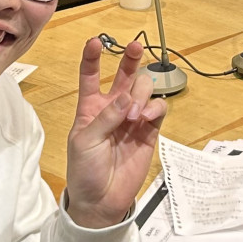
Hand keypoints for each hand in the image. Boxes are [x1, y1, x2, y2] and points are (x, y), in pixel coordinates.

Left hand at [64, 37, 164, 227]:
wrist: (101, 200)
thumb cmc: (85, 170)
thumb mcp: (85, 141)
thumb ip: (106, 117)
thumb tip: (128, 98)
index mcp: (90, 108)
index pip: (90, 76)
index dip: (92, 58)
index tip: (95, 41)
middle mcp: (113, 108)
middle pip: (124, 76)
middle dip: (131, 59)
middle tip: (135, 47)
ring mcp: (132, 119)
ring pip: (144, 90)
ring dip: (141, 95)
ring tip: (134, 114)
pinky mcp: (149, 132)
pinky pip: (158, 110)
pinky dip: (154, 108)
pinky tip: (146, 117)